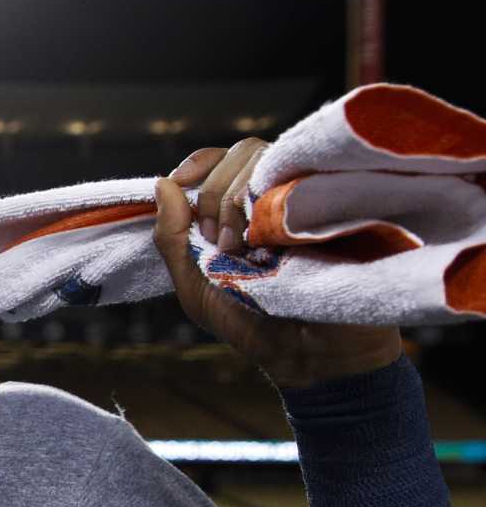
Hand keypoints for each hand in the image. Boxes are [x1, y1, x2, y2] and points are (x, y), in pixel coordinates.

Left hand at [154, 144, 402, 390]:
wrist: (308, 355)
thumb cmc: (250, 320)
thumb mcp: (194, 284)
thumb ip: (171, 236)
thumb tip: (162, 183)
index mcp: (246, 204)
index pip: (223, 158)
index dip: (200, 165)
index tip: (181, 185)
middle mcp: (282, 192)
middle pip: (245, 151)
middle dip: (216, 194)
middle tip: (219, 244)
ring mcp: (315, 196)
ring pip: (273, 159)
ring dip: (241, 199)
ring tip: (244, 249)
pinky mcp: (344, 205)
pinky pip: (310, 178)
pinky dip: (279, 202)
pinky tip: (271, 240)